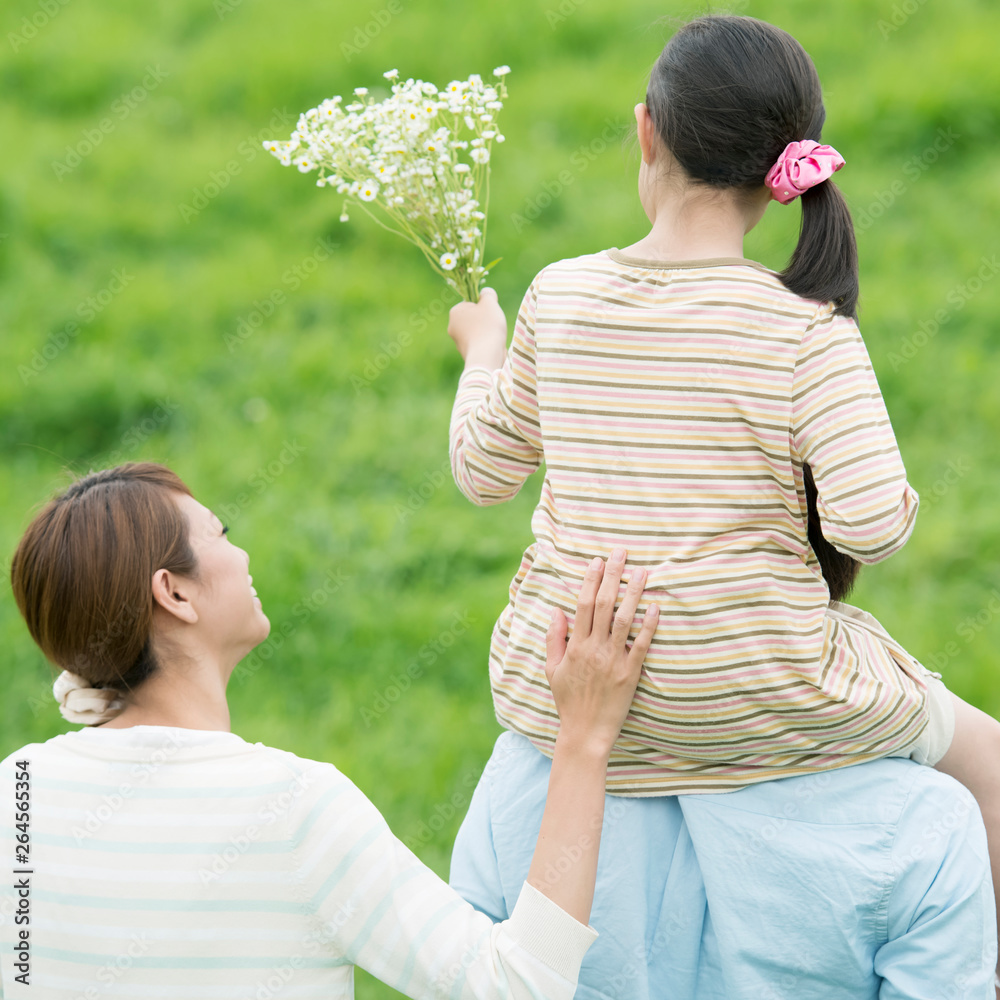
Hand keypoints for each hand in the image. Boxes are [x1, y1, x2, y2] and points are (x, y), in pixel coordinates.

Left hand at [447, 287, 507, 368]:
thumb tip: (486, 293)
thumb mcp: (490, 303)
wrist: (486, 356)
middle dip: (484, 320)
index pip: (471, 303)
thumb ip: (488, 294)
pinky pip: (478, 343)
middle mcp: (452, 326)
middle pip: (473, 317)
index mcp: (455, 312)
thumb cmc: (487, 326)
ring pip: (476, 331)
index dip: (483, 306)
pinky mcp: (465, 353)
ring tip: (493, 336)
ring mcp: (458, 342)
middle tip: (492, 324)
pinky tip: (491, 346)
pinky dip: (485, 343)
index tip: (490, 313)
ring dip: (486, 332)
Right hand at [543, 548, 658, 756]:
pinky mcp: (630, 674)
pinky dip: (648, 625)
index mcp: (575, 645)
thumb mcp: (552, 669)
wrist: (584, 733)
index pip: (582, 604)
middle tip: (621, 553)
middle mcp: (594, 649)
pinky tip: (655, 607)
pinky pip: (642, 645)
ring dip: (633, 593)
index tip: (597, 561)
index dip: (590, 580)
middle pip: (603, 604)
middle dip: (613, 576)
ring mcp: (613, 660)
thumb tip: (556, 610)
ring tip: (642, 571)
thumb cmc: (568, 701)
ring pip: (623, 619)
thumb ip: (554, 638)